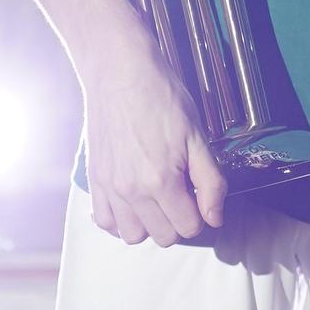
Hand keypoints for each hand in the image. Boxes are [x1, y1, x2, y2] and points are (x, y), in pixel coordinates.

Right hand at [82, 39, 227, 247]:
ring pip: (133, 236)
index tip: (198, 192)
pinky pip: (105, 222)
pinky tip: (132, 201)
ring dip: (149, 224)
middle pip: (163, 236)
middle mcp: (132, 191)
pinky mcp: (95, 180)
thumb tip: (215, 218)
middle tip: (181, 191)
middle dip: (178, 220)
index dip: (201, 212)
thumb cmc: (161, 96)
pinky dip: (120, 219)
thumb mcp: (197, 135)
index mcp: (161, 181)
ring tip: (157, 198)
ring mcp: (109, 187)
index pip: (189, 227)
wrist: (119, 72)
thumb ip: (210, 181)